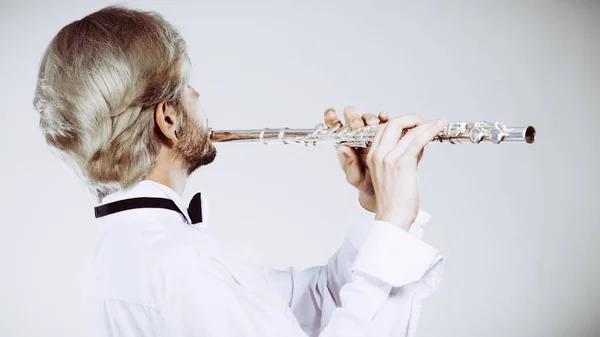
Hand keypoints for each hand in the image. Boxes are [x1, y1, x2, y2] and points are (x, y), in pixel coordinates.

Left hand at [324, 106, 387, 211]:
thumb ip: (349, 163)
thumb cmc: (364, 181)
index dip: (331, 117)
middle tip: (357, 125)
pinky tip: (383, 118)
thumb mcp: (354, 176)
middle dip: (353, 117)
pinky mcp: (384, 132)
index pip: (334, 126)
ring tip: (372, 124)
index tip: (331, 114)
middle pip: (352, 117)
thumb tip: (343, 148)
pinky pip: (384, 122)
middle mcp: (356, 134)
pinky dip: (383, 117)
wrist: (382, 187)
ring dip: (369, 118)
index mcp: (344, 142)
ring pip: (367, 118)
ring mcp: (370, 132)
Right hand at [367, 115, 446, 229]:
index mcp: (373, 156)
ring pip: (408, 131)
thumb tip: (420, 143)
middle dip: (411, 119)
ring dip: (425, 124)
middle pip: (393, 123)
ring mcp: (389, 158)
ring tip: (437, 123)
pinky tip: (439, 126)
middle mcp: (379, 154)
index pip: (384, 129)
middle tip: (424, 122)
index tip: (414, 124)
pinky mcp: (402, 163)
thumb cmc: (394, 200)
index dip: (400, 122)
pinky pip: (417, 140)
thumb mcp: (394, 174)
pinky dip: (430, 130)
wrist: (392, 217)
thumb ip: (404, 156)